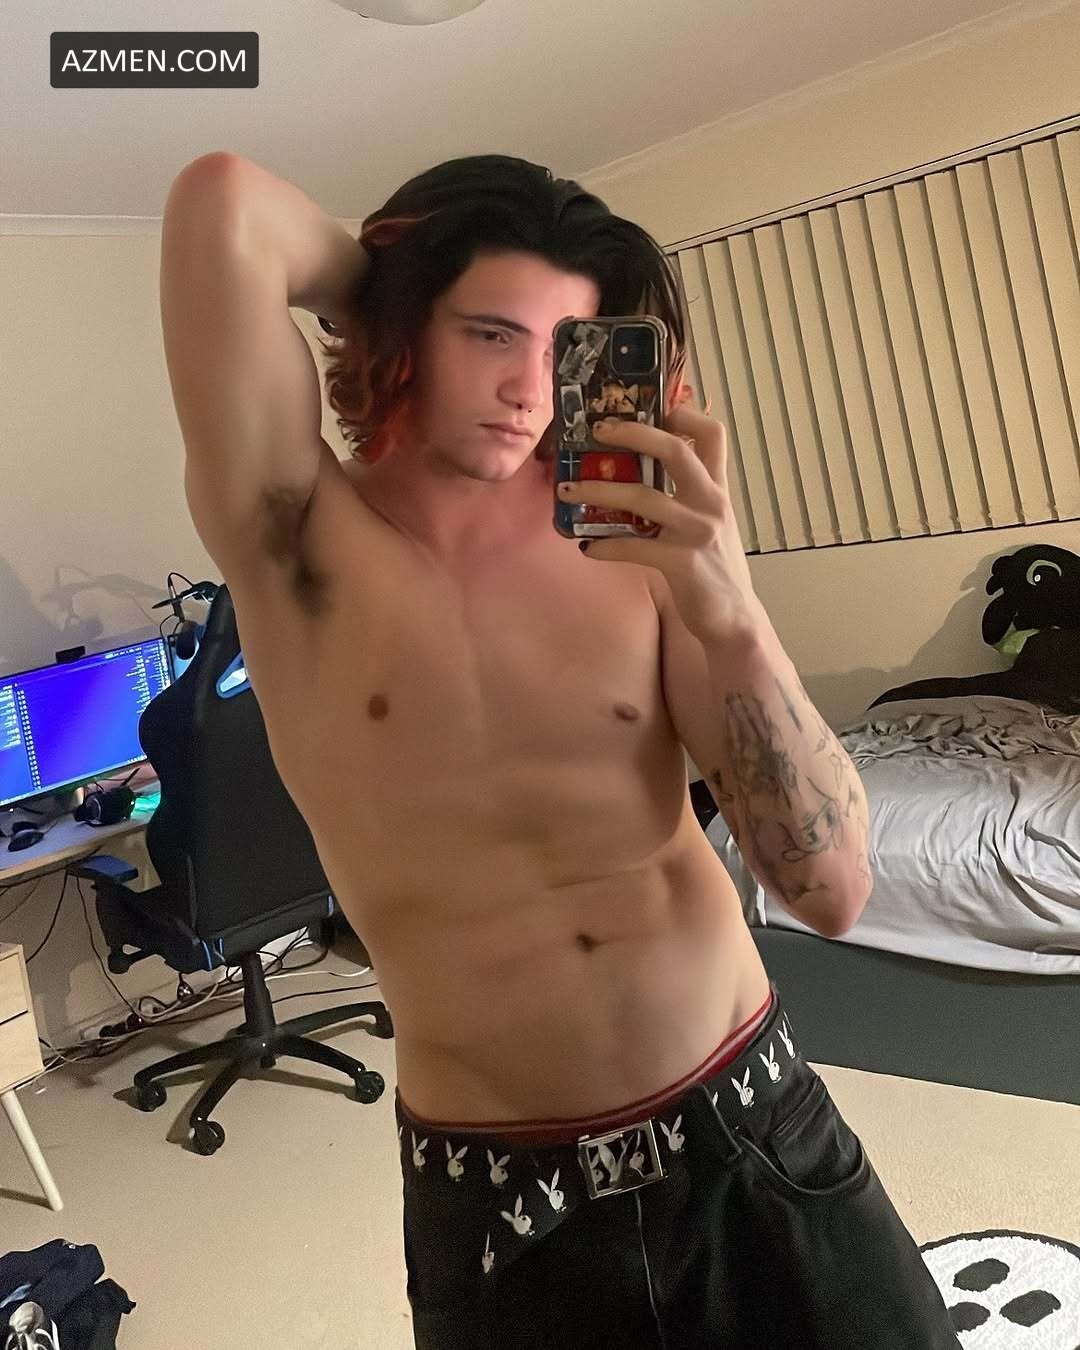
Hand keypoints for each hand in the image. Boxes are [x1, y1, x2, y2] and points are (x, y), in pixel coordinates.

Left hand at [559, 403, 758, 644]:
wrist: (734, 619)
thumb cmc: (713, 568)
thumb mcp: (709, 522)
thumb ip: (688, 496)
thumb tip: (649, 473)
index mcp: (718, 489)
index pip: (712, 435)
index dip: (684, 414)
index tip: (653, 407)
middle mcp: (711, 503)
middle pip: (675, 451)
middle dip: (633, 434)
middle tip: (597, 430)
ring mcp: (697, 532)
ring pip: (643, 497)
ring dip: (598, 490)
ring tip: (566, 492)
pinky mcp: (681, 563)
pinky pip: (633, 547)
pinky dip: (605, 546)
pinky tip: (587, 548)